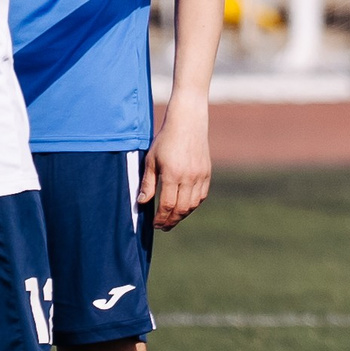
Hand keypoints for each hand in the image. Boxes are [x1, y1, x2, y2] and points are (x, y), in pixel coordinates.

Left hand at [143, 100, 211, 229]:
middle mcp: (189, 177)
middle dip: (171, 221)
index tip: (154, 225)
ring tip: (173, 219)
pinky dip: (193, 205)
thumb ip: (148, 183)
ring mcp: (200, 176)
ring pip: (193, 204)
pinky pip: (201, 196)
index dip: (160, 218)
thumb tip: (142, 202)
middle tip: (163, 227)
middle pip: (182, 209)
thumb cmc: (165, 140)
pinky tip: (184, 206)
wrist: (188, 123)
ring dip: (182, 215)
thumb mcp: (151, 160)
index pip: (167, 205)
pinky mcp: (207, 173)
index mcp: (173, 174)